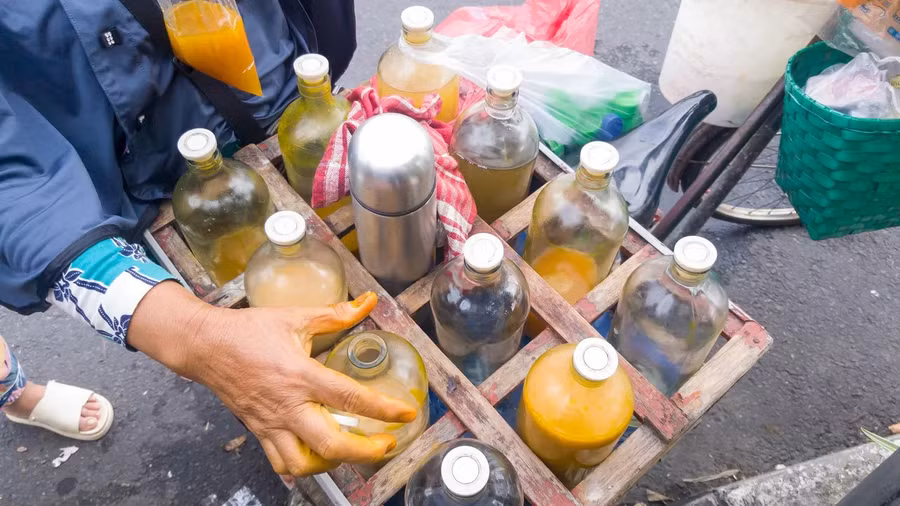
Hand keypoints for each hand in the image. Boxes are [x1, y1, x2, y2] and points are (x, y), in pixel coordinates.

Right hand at [129, 283, 416, 475]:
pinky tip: (318, 456)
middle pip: (332, 445)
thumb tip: (368, 301)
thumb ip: (336, 313)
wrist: (205, 346)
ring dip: (333, 464)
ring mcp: (271, 423)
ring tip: (352, 451)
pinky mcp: (259, 431)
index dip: (383, 408)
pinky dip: (303, 466)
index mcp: (300, 375)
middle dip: (366, 452)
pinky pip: (281, 462)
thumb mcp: (295, 317)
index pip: (350, 397)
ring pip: (304, 463)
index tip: (405, 413)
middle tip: (386, 444)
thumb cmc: (247, 331)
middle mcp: (287, 406)